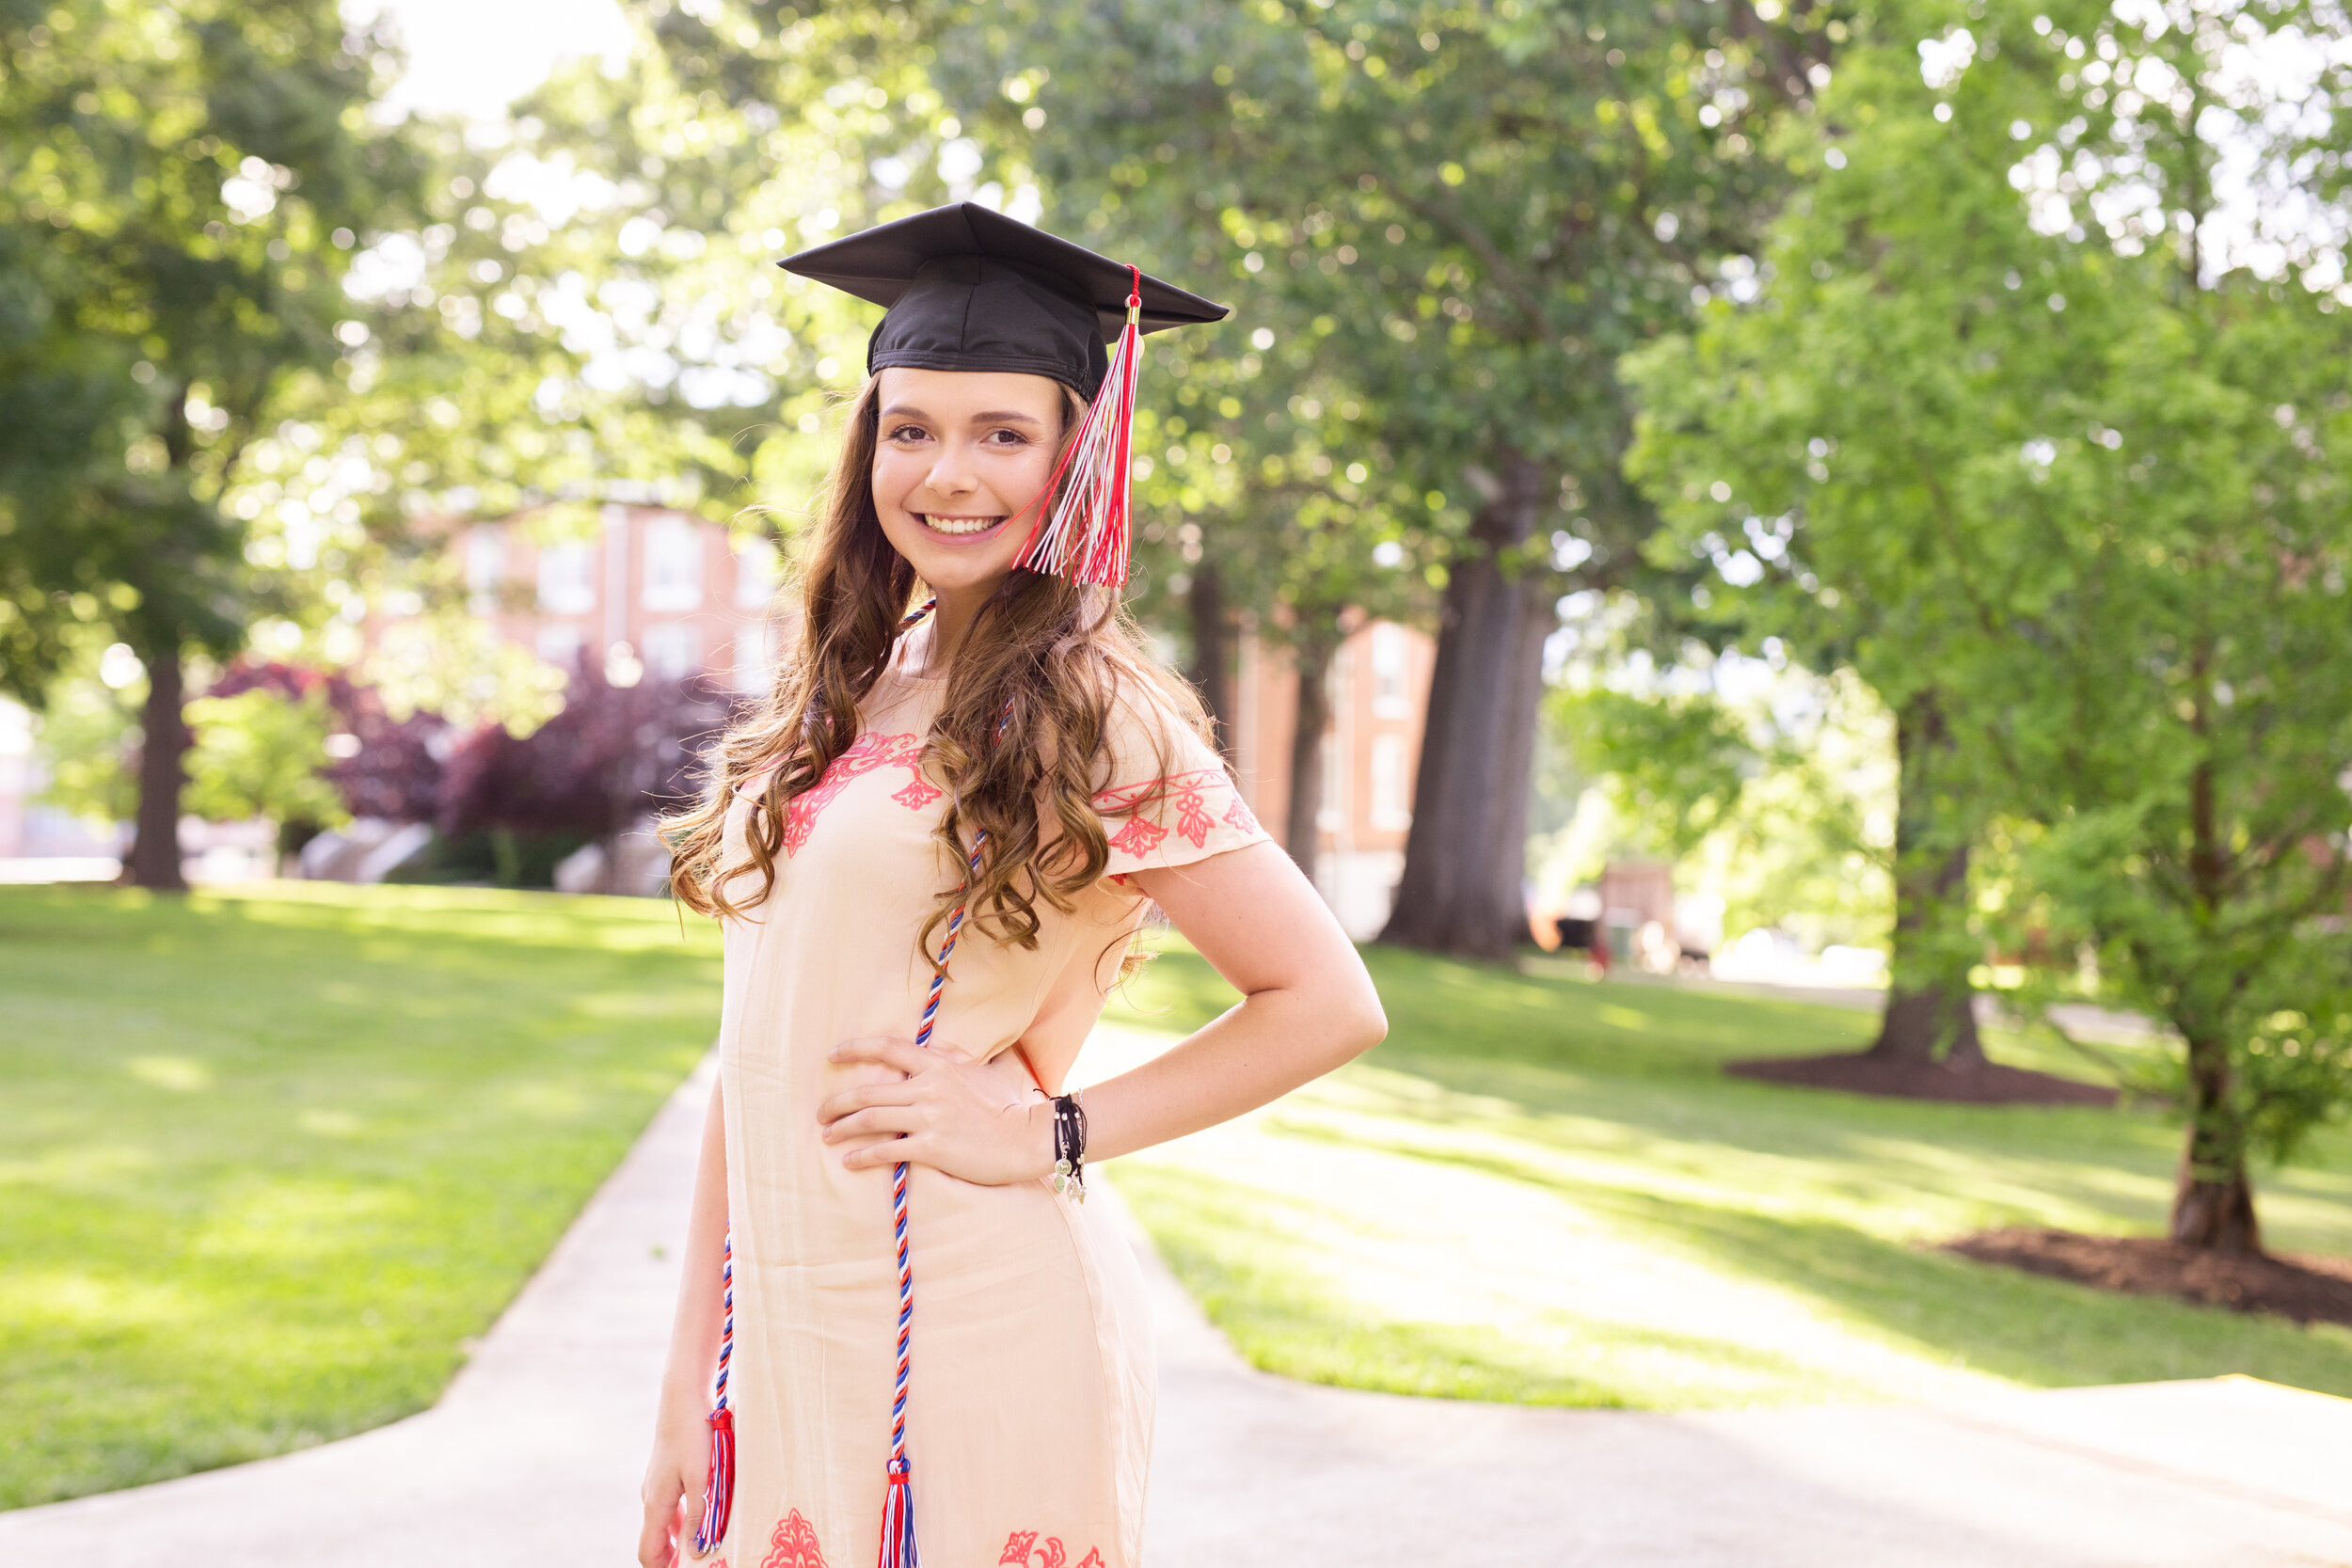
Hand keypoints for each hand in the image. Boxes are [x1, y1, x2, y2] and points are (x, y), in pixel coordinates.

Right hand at [639, 1397, 711, 1566]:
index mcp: (655, 1504)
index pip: (649, 1554)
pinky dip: (682, 1519)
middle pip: (654, 1542)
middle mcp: (650, 1498)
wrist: (682, 1398)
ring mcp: (655, 1485)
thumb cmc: (694, 1436)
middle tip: (699, 1562)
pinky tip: (702, 1516)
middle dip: (672, 1558)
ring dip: (678, 1539)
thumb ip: (698, 1517)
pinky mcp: (665, 1473)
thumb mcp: (701, 1480)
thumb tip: (695, 1553)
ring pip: (663, 1524)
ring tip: (704, 1545)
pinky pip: (669, 1507)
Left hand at [818, 1037, 1054, 1184]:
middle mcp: (929, 1088)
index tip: (833, 1055)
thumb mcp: (979, 1074)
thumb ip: (953, 1065)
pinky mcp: (932, 1148)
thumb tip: (938, 1057)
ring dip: (842, 1127)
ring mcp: (929, 1118)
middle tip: (821, 1112)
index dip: (855, 1049)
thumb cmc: (1007, 1106)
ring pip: (870, 1119)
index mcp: (939, 1066)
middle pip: (868, 1091)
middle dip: (837, 1102)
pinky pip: (886, 1150)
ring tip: (828, 1135)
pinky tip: (850, 1161)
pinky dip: (863, 1156)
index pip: (888, 1049)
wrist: (1026, 1138)